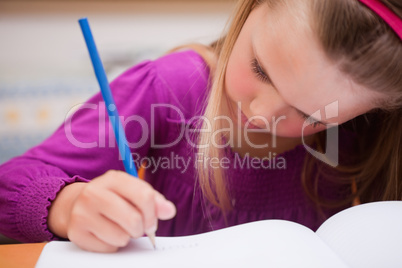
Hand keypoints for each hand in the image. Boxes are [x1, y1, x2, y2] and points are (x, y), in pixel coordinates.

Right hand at [48, 170, 175, 251]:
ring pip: (121, 237)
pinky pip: (108, 248)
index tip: (152, 219)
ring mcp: (82, 213)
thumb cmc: (114, 198)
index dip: (153, 213)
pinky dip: (112, 245)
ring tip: (118, 227)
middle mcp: (94, 193)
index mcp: (113, 178)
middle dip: (141, 228)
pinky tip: (105, 233)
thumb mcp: (134, 192)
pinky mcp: (76, 233)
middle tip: (137, 226)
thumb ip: (155, 201)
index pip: (144, 196)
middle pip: (134, 220)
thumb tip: (169, 211)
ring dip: (126, 237)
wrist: (77, 204)